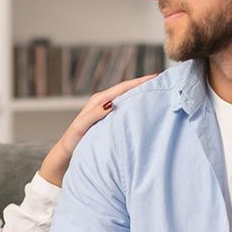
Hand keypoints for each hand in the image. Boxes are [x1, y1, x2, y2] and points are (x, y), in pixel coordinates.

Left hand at [38, 74, 157, 185]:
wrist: (66, 154)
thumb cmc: (72, 142)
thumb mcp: (80, 128)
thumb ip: (93, 116)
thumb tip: (110, 104)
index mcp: (98, 101)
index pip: (123, 88)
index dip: (140, 82)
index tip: (156, 77)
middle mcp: (103, 103)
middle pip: (128, 90)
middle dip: (145, 85)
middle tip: (164, 82)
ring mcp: (107, 111)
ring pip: (128, 99)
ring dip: (142, 95)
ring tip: (160, 92)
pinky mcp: (110, 120)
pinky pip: (127, 109)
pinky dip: (137, 106)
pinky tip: (147, 109)